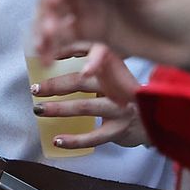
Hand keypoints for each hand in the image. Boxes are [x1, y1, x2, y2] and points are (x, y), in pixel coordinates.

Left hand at [33, 44, 148, 148]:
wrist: (154, 121)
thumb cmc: (123, 94)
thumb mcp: (111, 73)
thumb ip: (88, 62)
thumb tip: (52, 55)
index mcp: (114, 67)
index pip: (91, 53)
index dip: (68, 50)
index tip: (47, 54)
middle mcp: (119, 85)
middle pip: (82, 81)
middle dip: (55, 84)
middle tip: (35, 88)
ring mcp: (121, 108)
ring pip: (86, 106)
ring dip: (59, 109)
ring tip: (39, 110)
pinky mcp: (119, 130)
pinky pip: (93, 136)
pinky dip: (74, 139)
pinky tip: (58, 139)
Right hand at [34, 0, 189, 68]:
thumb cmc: (179, 3)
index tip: (53, 0)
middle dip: (46, 8)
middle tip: (49, 31)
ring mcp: (91, 4)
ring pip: (55, 13)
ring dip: (44, 28)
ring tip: (43, 49)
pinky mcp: (92, 29)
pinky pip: (64, 35)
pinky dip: (52, 46)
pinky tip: (47, 59)